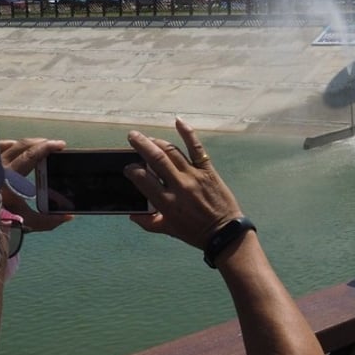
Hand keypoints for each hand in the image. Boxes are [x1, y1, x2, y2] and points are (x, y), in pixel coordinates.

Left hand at [0, 138, 72, 231]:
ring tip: (38, 147)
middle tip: (54, 145)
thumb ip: (48, 221)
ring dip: (26, 144)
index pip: (30, 156)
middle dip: (41, 143)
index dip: (47, 147)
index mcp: (10, 180)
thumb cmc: (0, 221)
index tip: (61, 145)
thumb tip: (69, 216)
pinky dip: (8, 144)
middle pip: (22, 146)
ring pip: (9, 144)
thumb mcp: (26, 223)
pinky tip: (15, 147)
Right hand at [125, 119, 241, 247]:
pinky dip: (188, 133)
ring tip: (148, 138)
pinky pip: (197, 149)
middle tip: (132, 136)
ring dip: (158, 141)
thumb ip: (148, 222)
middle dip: (142, 145)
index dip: (133, 170)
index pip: (144, 179)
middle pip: (157, 159)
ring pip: (173, 152)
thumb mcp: (168, 230)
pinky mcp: (208, 171)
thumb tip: (132, 214)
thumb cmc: (195, 232)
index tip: (128, 167)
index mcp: (167, 203)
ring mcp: (195, 176)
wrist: (225, 232)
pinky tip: (178, 121)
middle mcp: (180, 187)